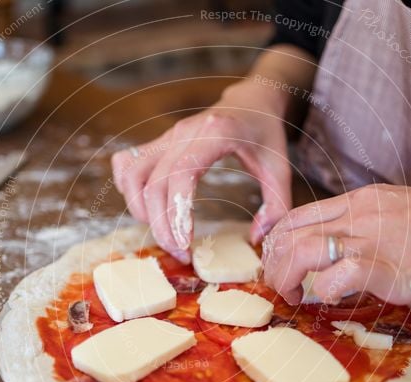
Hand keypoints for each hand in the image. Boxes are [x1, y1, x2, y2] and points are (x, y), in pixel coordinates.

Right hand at [111, 80, 291, 261]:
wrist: (250, 100)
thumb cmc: (264, 133)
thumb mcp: (281, 167)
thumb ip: (277, 206)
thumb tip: (257, 239)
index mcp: (216, 133)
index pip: (181, 174)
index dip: (177, 212)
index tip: (185, 244)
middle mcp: (184, 132)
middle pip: (153, 182)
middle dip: (160, 225)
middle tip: (178, 252)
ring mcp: (167, 135)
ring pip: (133, 174)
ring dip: (140, 210)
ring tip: (164, 233)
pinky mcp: (159, 142)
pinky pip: (129, 165)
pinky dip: (130, 191)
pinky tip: (148, 209)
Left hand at [262, 181, 410, 304]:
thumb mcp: (399, 215)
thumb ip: (367, 230)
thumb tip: (342, 262)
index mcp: (358, 201)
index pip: (295, 216)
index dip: (274, 244)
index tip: (276, 267)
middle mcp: (358, 215)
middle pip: (289, 233)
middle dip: (271, 264)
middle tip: (278, 288)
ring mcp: (372, 239)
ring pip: (303, 251)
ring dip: (286, 278)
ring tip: (292, 297)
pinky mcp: (389, 267)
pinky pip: (338, 278)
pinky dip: (324, 294)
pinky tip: (331, 301)